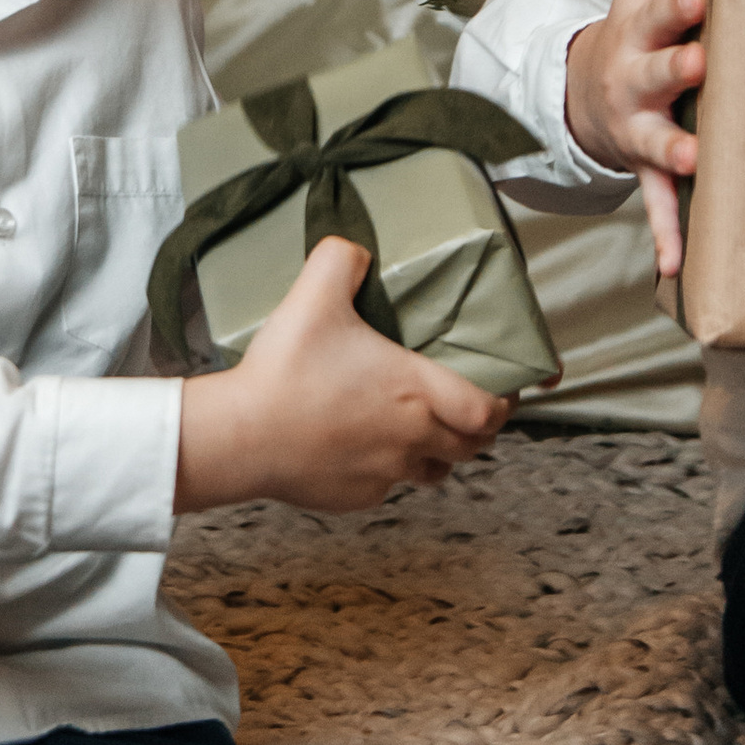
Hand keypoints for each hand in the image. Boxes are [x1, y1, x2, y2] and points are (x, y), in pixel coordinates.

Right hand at [175, 237, 512, 515]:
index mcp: (415, 391)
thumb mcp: (314, 294)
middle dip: (476, 429)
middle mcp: (411, 439)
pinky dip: (388, 470)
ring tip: (421, 430)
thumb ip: (342, 258)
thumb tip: (355, 247)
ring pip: (434, 472)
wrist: (241, 436)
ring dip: (437, 453)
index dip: (504, 403)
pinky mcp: (356, 497)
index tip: (503, 391)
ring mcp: (385, 474)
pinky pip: (388, 487)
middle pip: (471, 446)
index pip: (488, 412)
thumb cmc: (283, 371)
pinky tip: (365, 448)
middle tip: (468, 407)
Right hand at [562, 0, 704, 280]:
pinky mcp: (646, 166)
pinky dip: (665, 234)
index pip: (661, 9)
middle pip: (655, 71)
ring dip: (672, 148)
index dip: (678, 2)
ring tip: (692, 157)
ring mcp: (639, 127)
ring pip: (654, 140)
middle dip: (676, 67)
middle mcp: (635, 80)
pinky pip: (655, 204)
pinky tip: (675, 267)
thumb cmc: (639, 27)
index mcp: (640, 29)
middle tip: (702, 61)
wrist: (592, 88)